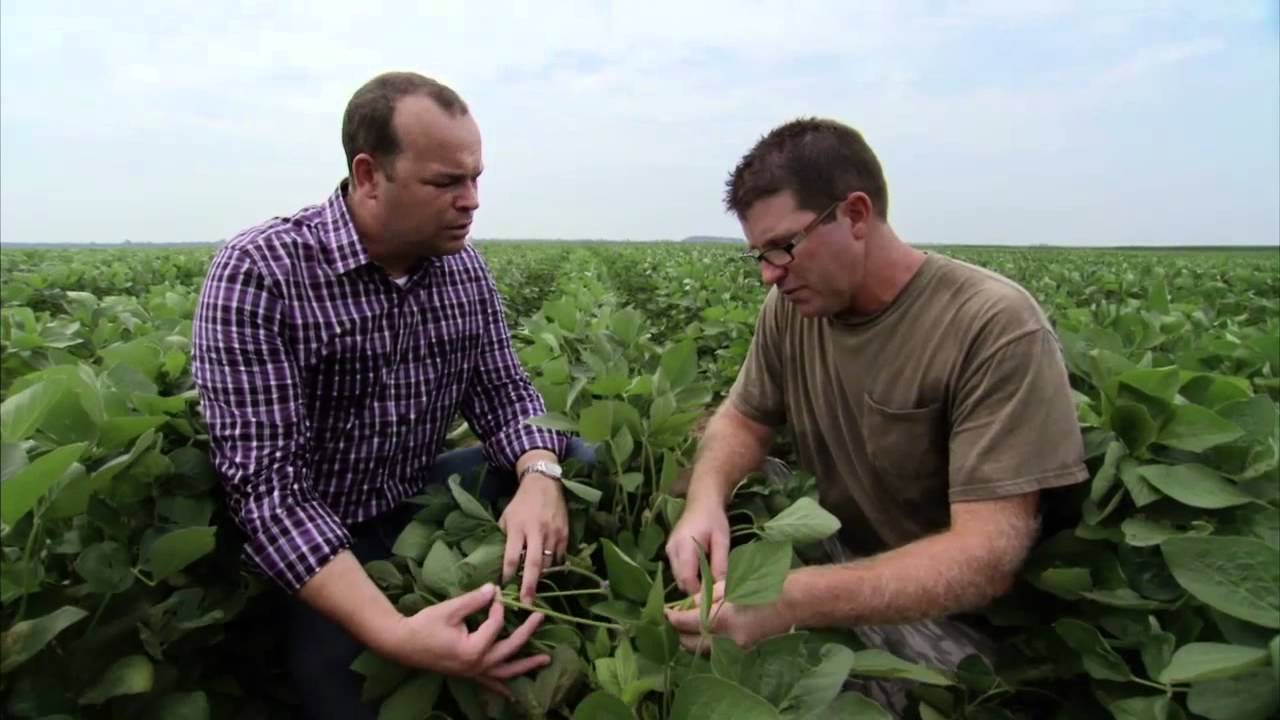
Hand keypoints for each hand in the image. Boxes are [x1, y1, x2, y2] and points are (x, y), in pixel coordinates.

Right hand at [379, 583, 548, 696]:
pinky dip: (502, 688)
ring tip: (546, 660)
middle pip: (509, 648)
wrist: (403, 643)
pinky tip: (512, 695)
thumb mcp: (450, 609)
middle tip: (540, 617)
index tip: (497, 593)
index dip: (498, 606)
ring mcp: (473, 672)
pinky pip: (490, 684)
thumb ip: (475, 600)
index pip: (496, 624)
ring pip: (505, 671)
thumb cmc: (425, 625)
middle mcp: (477, 664)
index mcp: (473, 648)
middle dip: (527, 632)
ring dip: (526, 666)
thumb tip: (495, 589)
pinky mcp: (468, 674)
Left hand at [499, 473, 567, 602]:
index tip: (505, 588)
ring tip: (535, 587)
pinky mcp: (564, 533)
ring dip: (541, 576)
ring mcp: (553, 533)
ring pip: (548, 562)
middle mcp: (536, 531)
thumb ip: (506, 538)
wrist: (544, 484)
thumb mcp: (506, 517)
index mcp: (518, 527)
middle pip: (533, 564)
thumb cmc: (521, 503)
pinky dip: (553, 564)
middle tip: (526, 603)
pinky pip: (559, 556)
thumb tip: (503, 562)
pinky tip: (548, 570)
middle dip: (529, 585)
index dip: (508, 574)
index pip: (512, 556)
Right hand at [664, 495, 729, 594]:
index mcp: (685, 546)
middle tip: (713, 593)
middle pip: (680, 581)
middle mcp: (672, 550)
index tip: (713, 599)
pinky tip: (700, 573)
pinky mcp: (669, 550)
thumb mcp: (722, 540)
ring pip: (677, 577)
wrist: (701, 501)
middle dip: (695, 590)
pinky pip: (676, 570)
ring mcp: (668, 550)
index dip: (698, 592)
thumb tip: (720, 586)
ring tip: (708, 583)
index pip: (687, 579)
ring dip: (691, 583)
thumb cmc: (714, 519)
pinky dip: (687, 576)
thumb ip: (720, 563)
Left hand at [664, 579, 793, 652]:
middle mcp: (727, 640)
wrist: (797, 601)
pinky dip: (712, 641)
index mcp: (722, 619)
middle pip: (690, 644)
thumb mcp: (730, 585)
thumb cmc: (764, 585)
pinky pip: (720, 649)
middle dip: (680, 632)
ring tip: (693, 623)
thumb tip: (686, 604)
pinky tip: (712, 629)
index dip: (671, 618)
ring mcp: (737, 650)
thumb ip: (704, 597)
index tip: (665, 612)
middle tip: (677, 618)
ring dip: (695, 638)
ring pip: (704, 649)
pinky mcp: (746, 653)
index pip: (685, 623)